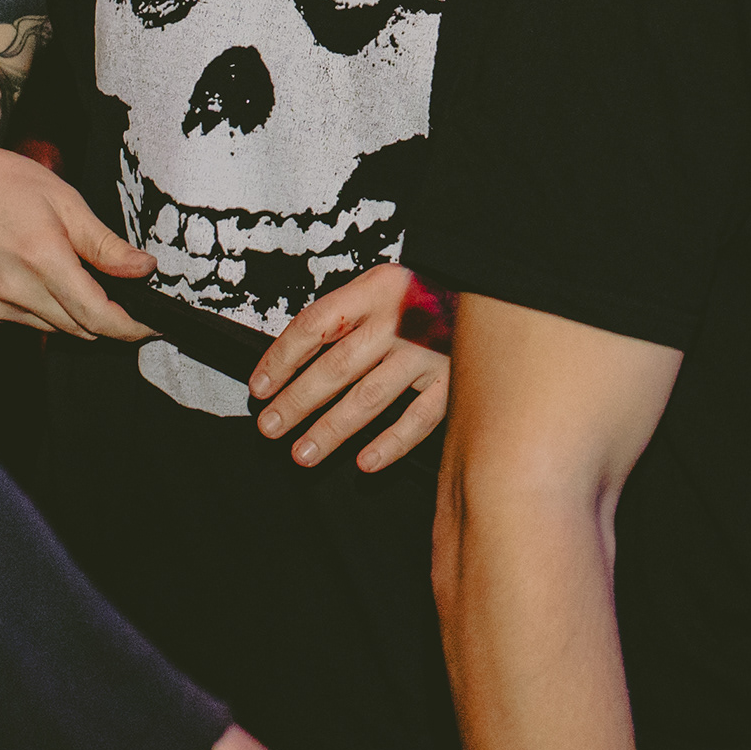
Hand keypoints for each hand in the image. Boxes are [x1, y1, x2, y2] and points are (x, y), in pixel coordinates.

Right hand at [0, 116, 157, 338]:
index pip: (97, 315)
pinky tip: (44, 281)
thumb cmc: (6, 184)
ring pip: (55, 329)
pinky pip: (27, 323)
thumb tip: (145, 269)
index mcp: (42, 259)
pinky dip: (47, 312)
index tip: (151, 326)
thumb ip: (106, 245)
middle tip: (126, 300)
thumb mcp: (66, 202)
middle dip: (109, 320)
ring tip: (82, 281)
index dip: (130, 328)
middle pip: (80, 328)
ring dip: (77, 316)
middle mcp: (14, 290)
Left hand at [248, 264, 451, 470]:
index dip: (281, 358)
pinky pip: (419, 419)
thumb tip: (292, 362)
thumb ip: (345, 315)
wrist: (490, 292)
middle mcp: (400, 319)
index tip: (260, 387)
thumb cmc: (424, 296)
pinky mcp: (455, 380)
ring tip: (303, 453)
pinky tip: (364, 463)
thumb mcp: (381, 286)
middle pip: (336, 366)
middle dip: (296, 402)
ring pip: (369, 398)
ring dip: (331, 430)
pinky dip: (390, 444)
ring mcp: (429, 352)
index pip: (314, 324)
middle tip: (270, 427)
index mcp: (375, 289)